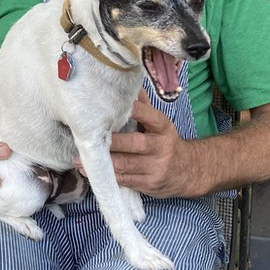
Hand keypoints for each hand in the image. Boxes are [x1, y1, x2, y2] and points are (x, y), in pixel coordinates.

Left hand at [81, 90, 197, 198]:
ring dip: (103, 162)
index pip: (150, 117)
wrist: (189, 172)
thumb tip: (129, 85)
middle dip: (112, 141)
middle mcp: (161, 148)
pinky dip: (107, 176)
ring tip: (80, 159)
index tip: (115, 105)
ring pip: (126, 164)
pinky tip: (90, 172)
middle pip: (135, 143)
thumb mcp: (160, 125)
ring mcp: (156, 168)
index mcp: (164, 129)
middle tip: (90, 136)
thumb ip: (143, 108)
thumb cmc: (166, 143)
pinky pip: (125, 180)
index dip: (134, 110)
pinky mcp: (149, 184)